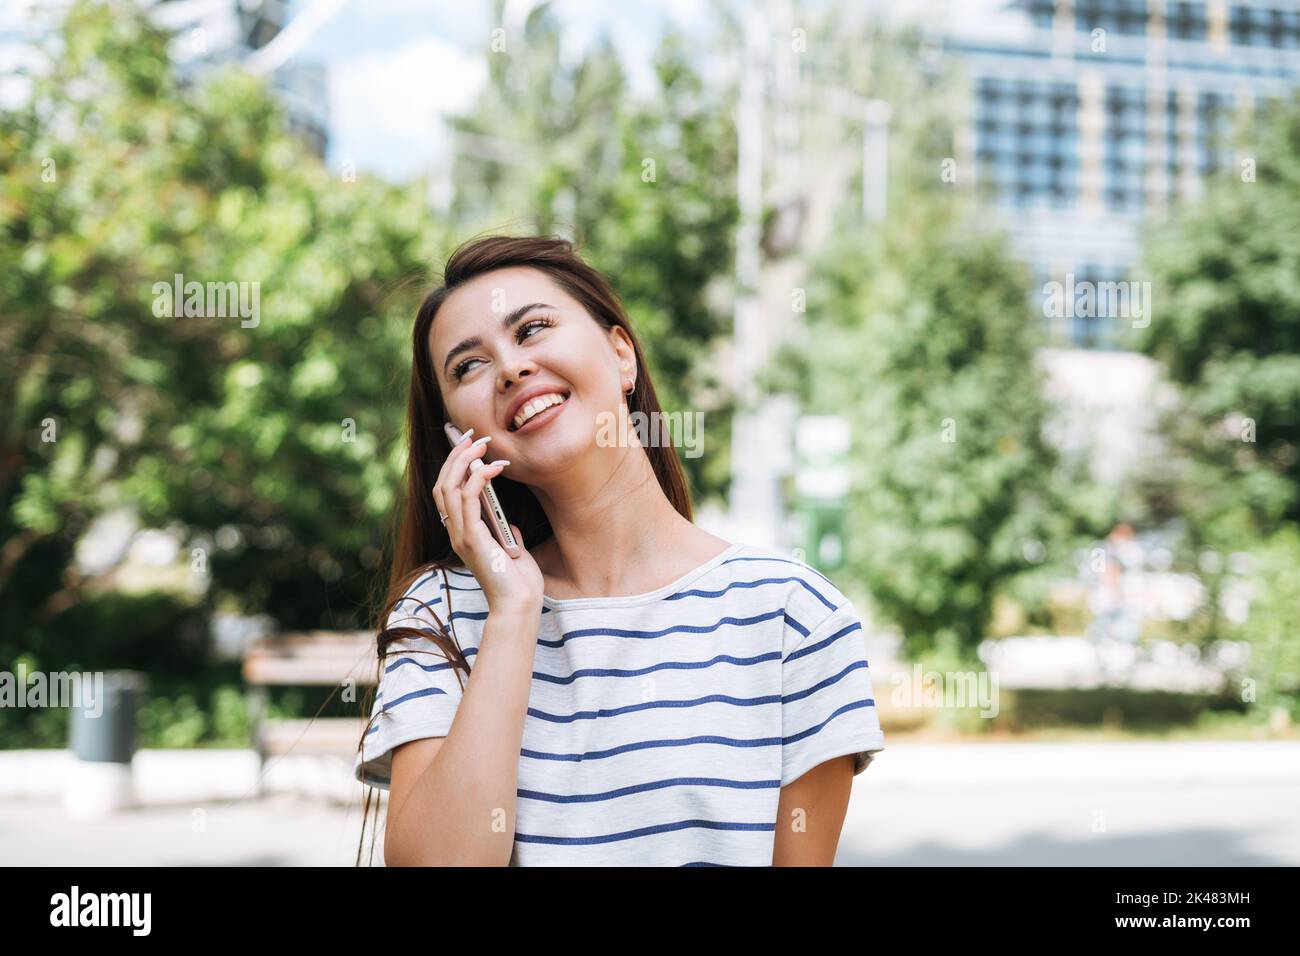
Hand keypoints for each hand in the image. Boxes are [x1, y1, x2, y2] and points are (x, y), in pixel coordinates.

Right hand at [433, 428, 543, 615]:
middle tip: (472, 435)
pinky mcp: (472, 539)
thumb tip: (507, 524)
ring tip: (481, 443)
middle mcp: (455, 533)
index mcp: (462, 533)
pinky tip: (493, 467)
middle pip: (442, 484)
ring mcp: (461, 536)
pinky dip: (478, 478)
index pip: (446, 492)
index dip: (453, 466)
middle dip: (455, 456)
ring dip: (464, 461)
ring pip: (449, 487)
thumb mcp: (511, 551)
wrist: (519, 605)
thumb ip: (503, 534)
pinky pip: (468, 499)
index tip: (467, 444)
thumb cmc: (519, 582)